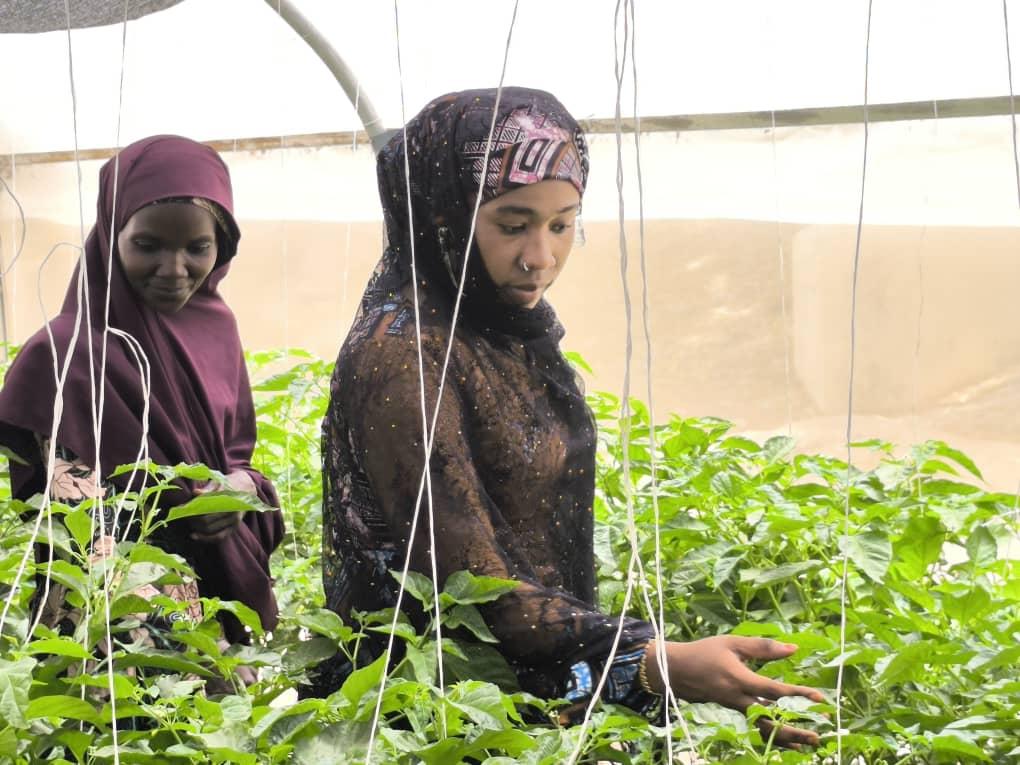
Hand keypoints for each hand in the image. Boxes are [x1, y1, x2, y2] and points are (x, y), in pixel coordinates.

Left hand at [188, 470, 256, 541]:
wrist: (247, 487)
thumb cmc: (229, 484)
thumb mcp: (219, 482)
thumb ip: (208, 489)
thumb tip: (195, 492)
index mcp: (229, 498)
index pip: (205, 507)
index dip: (191, 509)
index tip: (180, 508)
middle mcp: (232, 511)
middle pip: (206, 520)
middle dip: (192, 519)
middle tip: (183, 515)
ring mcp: (234, 521)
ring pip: (210, 530)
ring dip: (196, 528)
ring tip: (189, 523)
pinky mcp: (234, 528)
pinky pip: (218, 537)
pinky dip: (205, 538)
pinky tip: (194, 536)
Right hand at [644, 637, 824, 748]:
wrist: (675, 671)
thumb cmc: (704, 652)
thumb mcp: (732, 643)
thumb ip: (762, 647)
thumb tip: (793, 649)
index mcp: (739, 679)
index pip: (773, 690)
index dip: (797, 694)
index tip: (818, 697)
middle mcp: (738, 699)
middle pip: (770, 720)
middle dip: (796, 729)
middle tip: (819, 733)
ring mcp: (735, 708)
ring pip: (764, 729)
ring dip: (788, 737)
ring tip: (810, 742)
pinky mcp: (733, 711)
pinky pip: (756, 727)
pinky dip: (774, 735)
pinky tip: (790, 741)